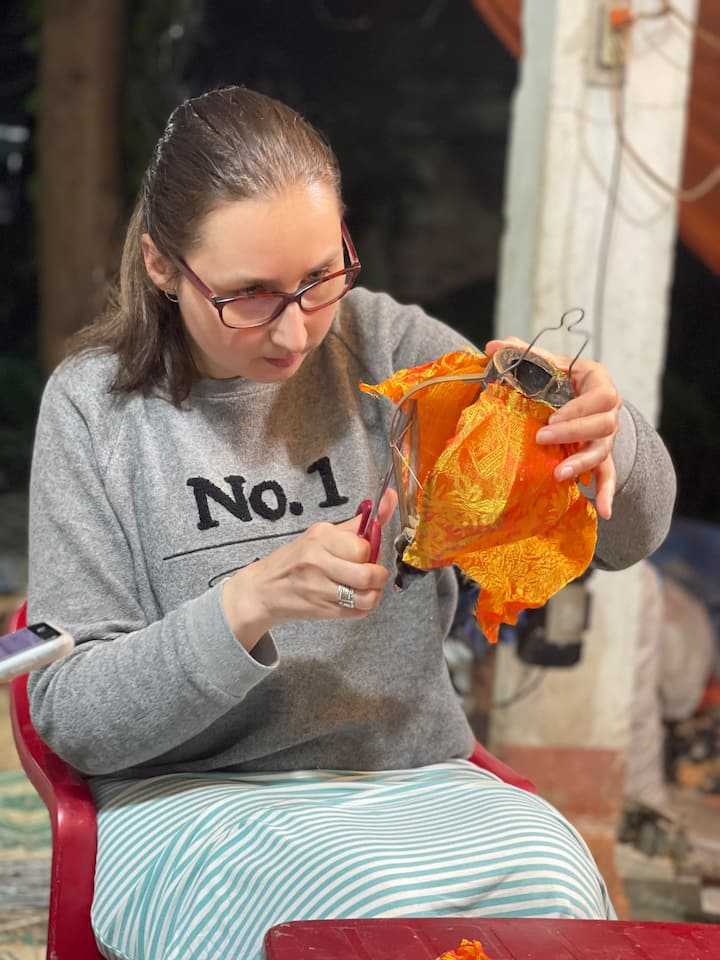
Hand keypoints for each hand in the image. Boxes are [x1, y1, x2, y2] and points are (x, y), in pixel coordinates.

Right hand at [222, 487, 398, 648]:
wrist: (263, 589)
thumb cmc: (298, 559)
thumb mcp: (323, 534)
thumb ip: (361, 521)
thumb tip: (391, 496)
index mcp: (320, 538)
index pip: (363, 548)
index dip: (371, 553)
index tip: (365, 553)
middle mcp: (318, 562)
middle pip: (367, 575)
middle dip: (377, 576)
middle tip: (371, 573)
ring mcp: (318, 589)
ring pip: (367, 598)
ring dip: (373, 594)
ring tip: (365, 588)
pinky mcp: (321, 611)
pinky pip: (358, 613)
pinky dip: (362, 607)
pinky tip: (352, 598)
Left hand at [484, 336, 620, 519]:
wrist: (577, 393)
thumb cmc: (559, 376)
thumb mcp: (547, 362)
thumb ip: (523, 353)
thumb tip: (492, 345)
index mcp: (598, 383)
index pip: (601, 396)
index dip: (579, 408)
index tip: (551, 415)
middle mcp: (608, 411)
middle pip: (604, 424)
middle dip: (574, 433)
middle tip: (543, 438)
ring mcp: (606, 435)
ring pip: (603, 451)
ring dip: (583, 463)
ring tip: (560, 474)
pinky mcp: (601, 456)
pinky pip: (609, 475)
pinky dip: (608, 493)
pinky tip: (604, 511)